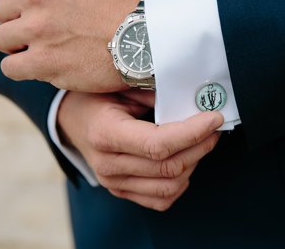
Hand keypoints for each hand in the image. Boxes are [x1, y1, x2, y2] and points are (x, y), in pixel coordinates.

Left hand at [0, 0, 139, 89]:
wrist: (141, 36)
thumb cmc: (110, 6)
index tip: (16, 5)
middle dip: (13, 22)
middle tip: (36, 31)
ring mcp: (37, 27)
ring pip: (0, 40)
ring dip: (15, 47)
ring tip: (39, 48)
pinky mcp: (42, 61)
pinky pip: (9, 67)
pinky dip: (21, 69)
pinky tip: (39, 66)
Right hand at [57, 91, 222, 211]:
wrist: (70, 119)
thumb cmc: (95, 95)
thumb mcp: (117, 84)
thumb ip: (150, 91)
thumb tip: (188, 96)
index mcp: (105, 133)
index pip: (158, 143)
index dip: (191, 132)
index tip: (214, 117)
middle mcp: (108, 165)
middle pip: (168, 166)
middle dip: (200, 145)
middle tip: (214, 126)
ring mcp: (114, 183)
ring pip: (169, 187)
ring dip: (194, 164)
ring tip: (202, 141)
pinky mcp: (121, 191)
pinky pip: (161, 200)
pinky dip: (180, 182)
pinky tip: (186, 160)